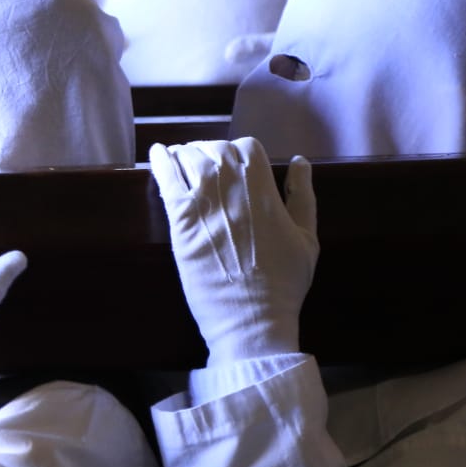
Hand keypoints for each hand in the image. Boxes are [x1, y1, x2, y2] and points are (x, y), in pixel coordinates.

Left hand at [149, 137, 317, 364]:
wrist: (251, 319)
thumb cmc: (284, 283)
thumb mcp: (308, 237)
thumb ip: (303, 197)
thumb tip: (299, 162)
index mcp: (265, 189)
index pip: (247, 147)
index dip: (240, 153)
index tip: (234, 165)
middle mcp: (232, 186)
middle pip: (216, 149)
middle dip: (211, 152)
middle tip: (204, 163)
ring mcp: (203, 201)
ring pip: (189, 158)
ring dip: (184, 155)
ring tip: (179, 158)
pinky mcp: (179, 219)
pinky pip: (166, 178)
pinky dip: (160, 161)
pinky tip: (157, 153)